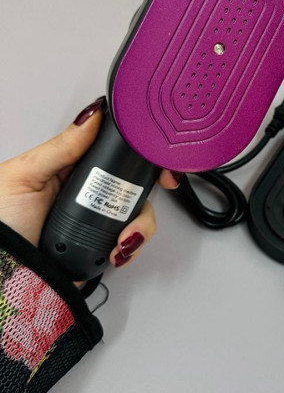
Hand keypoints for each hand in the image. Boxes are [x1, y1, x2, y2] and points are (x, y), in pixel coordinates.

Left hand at [0, 98, 180, 270]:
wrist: (1, 277)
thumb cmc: (0, 223)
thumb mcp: (26, 175)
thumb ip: (62, 147)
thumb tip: (92, 115)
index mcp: (71, 169)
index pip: (116, 153)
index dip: (142, 154)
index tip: (158, 161)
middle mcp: (88, 193)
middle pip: (135, 185)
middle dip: (147, 197)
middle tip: (139, 208)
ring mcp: (96, 221)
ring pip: (138, 215)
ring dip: (140, 227)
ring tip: (121, 240)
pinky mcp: (99, 248)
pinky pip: (129, 245)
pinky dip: (130, 250)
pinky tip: (117, 252)